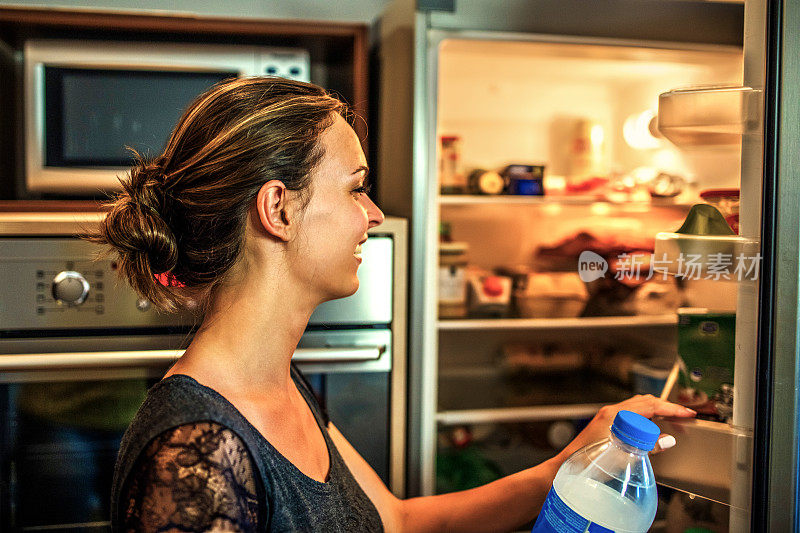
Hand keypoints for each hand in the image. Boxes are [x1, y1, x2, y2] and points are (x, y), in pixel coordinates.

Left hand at [558, 395, 694, 459]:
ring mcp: (606, 418)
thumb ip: (647, 447)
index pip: (649, 405)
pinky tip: (652, 429)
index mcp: (614, 414)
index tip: (687, 413)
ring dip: (657, 412)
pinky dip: (646, 419)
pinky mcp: (605, 426)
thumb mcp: (622, 456)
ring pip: (637, 408)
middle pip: (644, 402)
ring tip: (672, 421)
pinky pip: (631, 416)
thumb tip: (668, 440)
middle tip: (683, 416)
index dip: (671, 408)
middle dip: (666, 407)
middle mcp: (610, 412)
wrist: (565, 468)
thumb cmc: (587, 463)